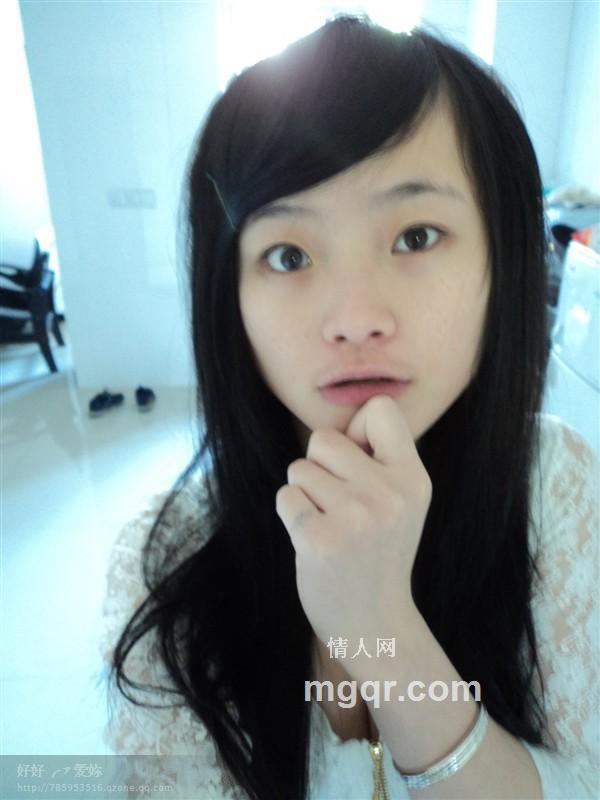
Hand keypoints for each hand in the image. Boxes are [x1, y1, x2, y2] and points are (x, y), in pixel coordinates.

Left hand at [275, 395, 431, 668]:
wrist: (375, 624)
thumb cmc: (379, 552)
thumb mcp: (402, 502)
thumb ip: (379, 460)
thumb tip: (338, 425)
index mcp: (414, 479)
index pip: (381, 409)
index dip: (358, 431)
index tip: (360, 464)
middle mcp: (390, 494)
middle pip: (324, 438)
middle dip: (321, 466)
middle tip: (339, 504)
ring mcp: (356, 518)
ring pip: (299, 468)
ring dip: (304, 493)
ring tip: (329, 523)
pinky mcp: (320, 540)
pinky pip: (286, 496)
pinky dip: (291, 514)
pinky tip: (314, 538)